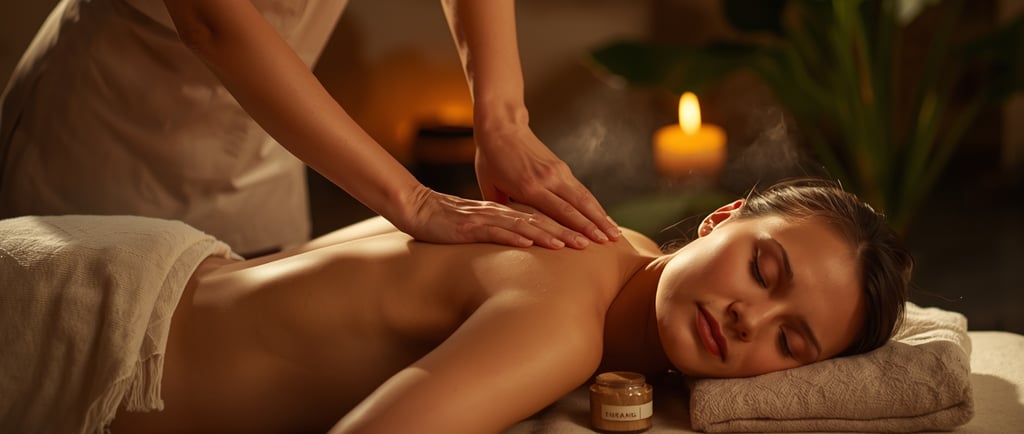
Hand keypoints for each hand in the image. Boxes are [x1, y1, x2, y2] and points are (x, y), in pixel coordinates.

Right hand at [395, 185, 580, 248]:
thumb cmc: (447, 219)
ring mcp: (485, 217)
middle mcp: (500, 210)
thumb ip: (501, 229)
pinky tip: (531, 244)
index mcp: (505, 208)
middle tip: (595, 242)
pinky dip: (515, 237)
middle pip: (542, 219)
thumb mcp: (480, 224)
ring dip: (550, 235)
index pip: (544, 215)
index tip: (592, 235)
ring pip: (524, 224)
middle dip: (571, 230)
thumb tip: (522, 242)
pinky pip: (495, 231)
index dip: (569, 224)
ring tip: (573, 245)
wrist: (416, 208)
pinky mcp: (469, 226)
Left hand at [474, 125, 620, 248]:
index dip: (576, 229)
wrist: (501, 126)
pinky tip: (603, 216)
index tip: (589, 244)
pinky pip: (581, 189)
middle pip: (578, 205)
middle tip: (611, 242)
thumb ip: (502, 209)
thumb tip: (508, 230)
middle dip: (596, 225)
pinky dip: (594, 205)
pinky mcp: (561, 167)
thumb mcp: (489, 186)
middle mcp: (548, 178)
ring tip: (614, 233)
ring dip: (601, 216)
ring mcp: (558, 171)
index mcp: (529, 186)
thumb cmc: (490, 157)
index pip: (558, 211)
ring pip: (585, 197)